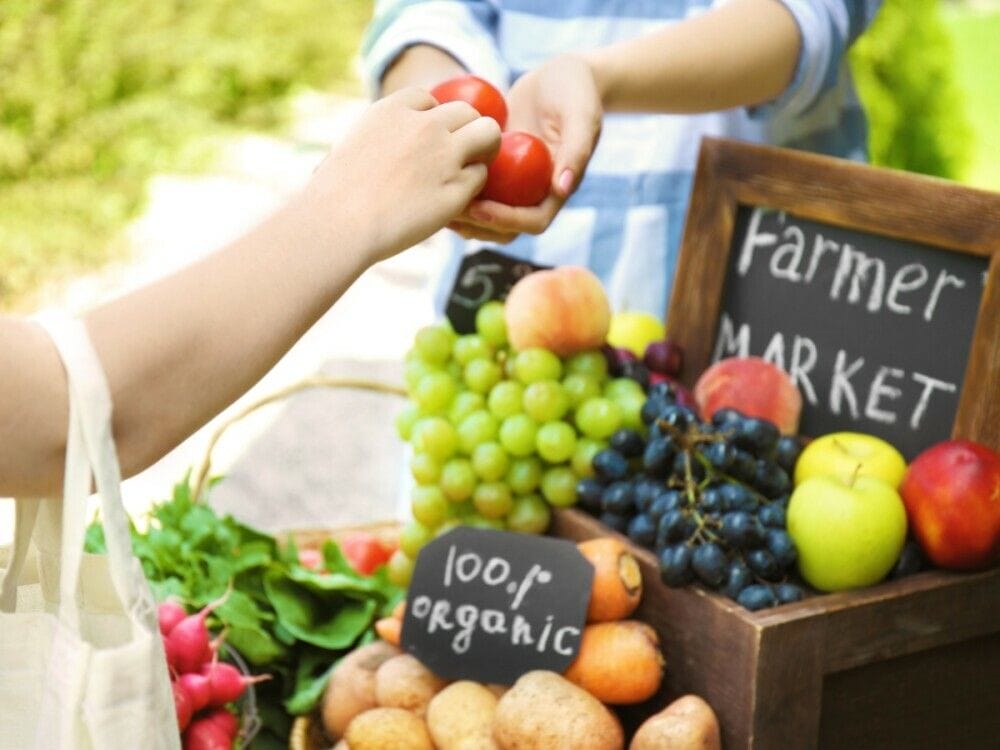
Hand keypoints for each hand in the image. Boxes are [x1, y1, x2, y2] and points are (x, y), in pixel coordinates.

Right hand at [305, 87, 500, 260]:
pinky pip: (480, 177)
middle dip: (467, 131)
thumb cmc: (333, 196)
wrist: (340, 223)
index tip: (426, 141)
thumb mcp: (348, 149)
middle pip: (467, 112)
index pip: (429, 99)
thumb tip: (360, 156)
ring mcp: (445, 155)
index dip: (432, 119)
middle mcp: (425, 125)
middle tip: (460, 156)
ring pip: (489, 134)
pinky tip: (456, 201)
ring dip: (484, 151)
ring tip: (470, 172)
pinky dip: (473, 188)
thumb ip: (372, 142)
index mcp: (394, 109)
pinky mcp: (457, 188)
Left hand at [449, 54, 602, 242]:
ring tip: (434, 201)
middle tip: (449, 210)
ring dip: (462, 215)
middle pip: (505, 228)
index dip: (506, 221)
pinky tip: (432, 177)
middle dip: (478, 225)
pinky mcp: (496, 167)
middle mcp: (534, 191)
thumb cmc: (575, 90)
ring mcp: (513, 182)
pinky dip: (455, 187)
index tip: (480, 208)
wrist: (560, 74)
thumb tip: (561, 188)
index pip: (533, 222)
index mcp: (557, 188)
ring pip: (486, 213)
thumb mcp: (581, 114)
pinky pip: (474, 186)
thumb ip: (577, 149)